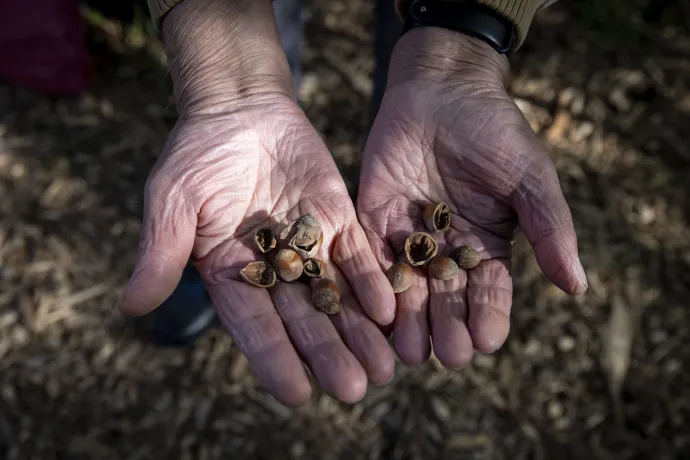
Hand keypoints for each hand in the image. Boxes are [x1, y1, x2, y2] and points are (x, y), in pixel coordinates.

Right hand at [120, 0, 395, 405]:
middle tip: (355, 389)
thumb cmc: (196, 156)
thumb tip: (131, 307)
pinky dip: (372, 281)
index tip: (298, 394)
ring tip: (385, 367)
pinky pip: (357, 255)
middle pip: (304, 320)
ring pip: (336, 296)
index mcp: (231, 276)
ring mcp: (309, 247)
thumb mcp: (172, 201)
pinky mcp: (336, 221)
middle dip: (329, 354)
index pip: (254, 326)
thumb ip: (162, 252)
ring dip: (359, 330)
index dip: (275, 359)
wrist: (240, 110)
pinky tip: (389, 308)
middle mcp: (274, 271)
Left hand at [358, 29, 587, 367]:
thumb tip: (577, 286)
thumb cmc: (494, 131)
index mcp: (487, 246)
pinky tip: (375, 310)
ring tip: (410, 349)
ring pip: (408, 290)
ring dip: (409, 321)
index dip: (489, 317)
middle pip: (446, 301)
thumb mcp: (529, 177)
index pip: (489, 293)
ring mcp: (408, 238)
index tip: (486, 341)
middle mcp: (447, 251)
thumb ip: (549, 228)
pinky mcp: (374, 221)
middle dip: (447, 328)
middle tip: (445, 353)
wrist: (441, 90)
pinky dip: (374, 284)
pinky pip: (372, 258)